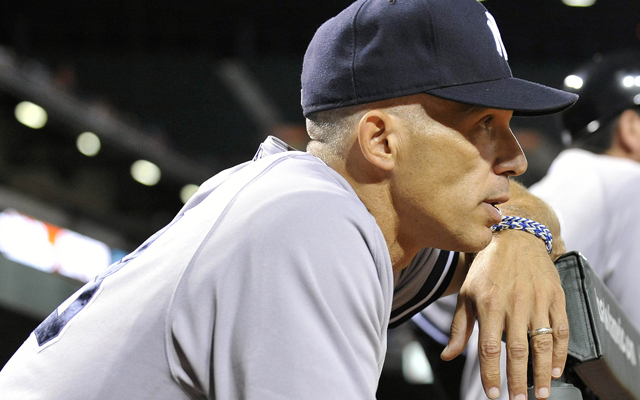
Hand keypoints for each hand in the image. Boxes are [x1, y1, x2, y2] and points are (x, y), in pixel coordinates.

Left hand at [441, 229, 568, 399]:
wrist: (516, 236)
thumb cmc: (486, 267)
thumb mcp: (467, 293)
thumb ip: (459, 327)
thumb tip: (447, 356)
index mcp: (488, 303)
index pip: (489, 347)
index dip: (491, 373)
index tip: (493, 394)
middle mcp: (513, 303)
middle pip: (516, 350)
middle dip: (517, 380)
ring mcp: (537, 300)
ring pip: (541, 343)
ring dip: (542, 372)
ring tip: (541, 393)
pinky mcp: (555, 296)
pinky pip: (560, 329)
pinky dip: (559, 352)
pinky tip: (554, 369)